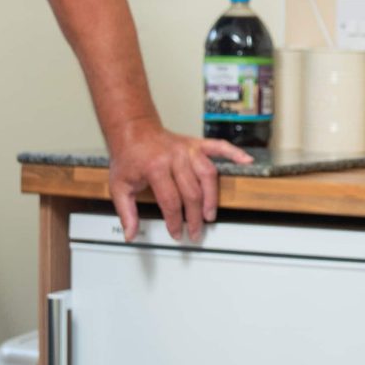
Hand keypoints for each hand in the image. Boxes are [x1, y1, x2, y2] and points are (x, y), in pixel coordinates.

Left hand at [107, 122, 252, 241]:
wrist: (133, 130)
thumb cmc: (128, 157)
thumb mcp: (119, 186)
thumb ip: (126, 212)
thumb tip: (130, 234)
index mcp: (155, 168)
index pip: (170, 201)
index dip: (174, 221)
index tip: (176, 232)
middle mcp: (175, 157)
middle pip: (191, 193)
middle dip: (194, 217)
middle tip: (195, 231)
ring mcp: (187, 150)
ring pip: (207, 175)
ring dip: (211, 197)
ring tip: (210, 214)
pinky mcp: (196, 143)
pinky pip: (218, 147)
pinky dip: (234, 153)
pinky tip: (246, 160)